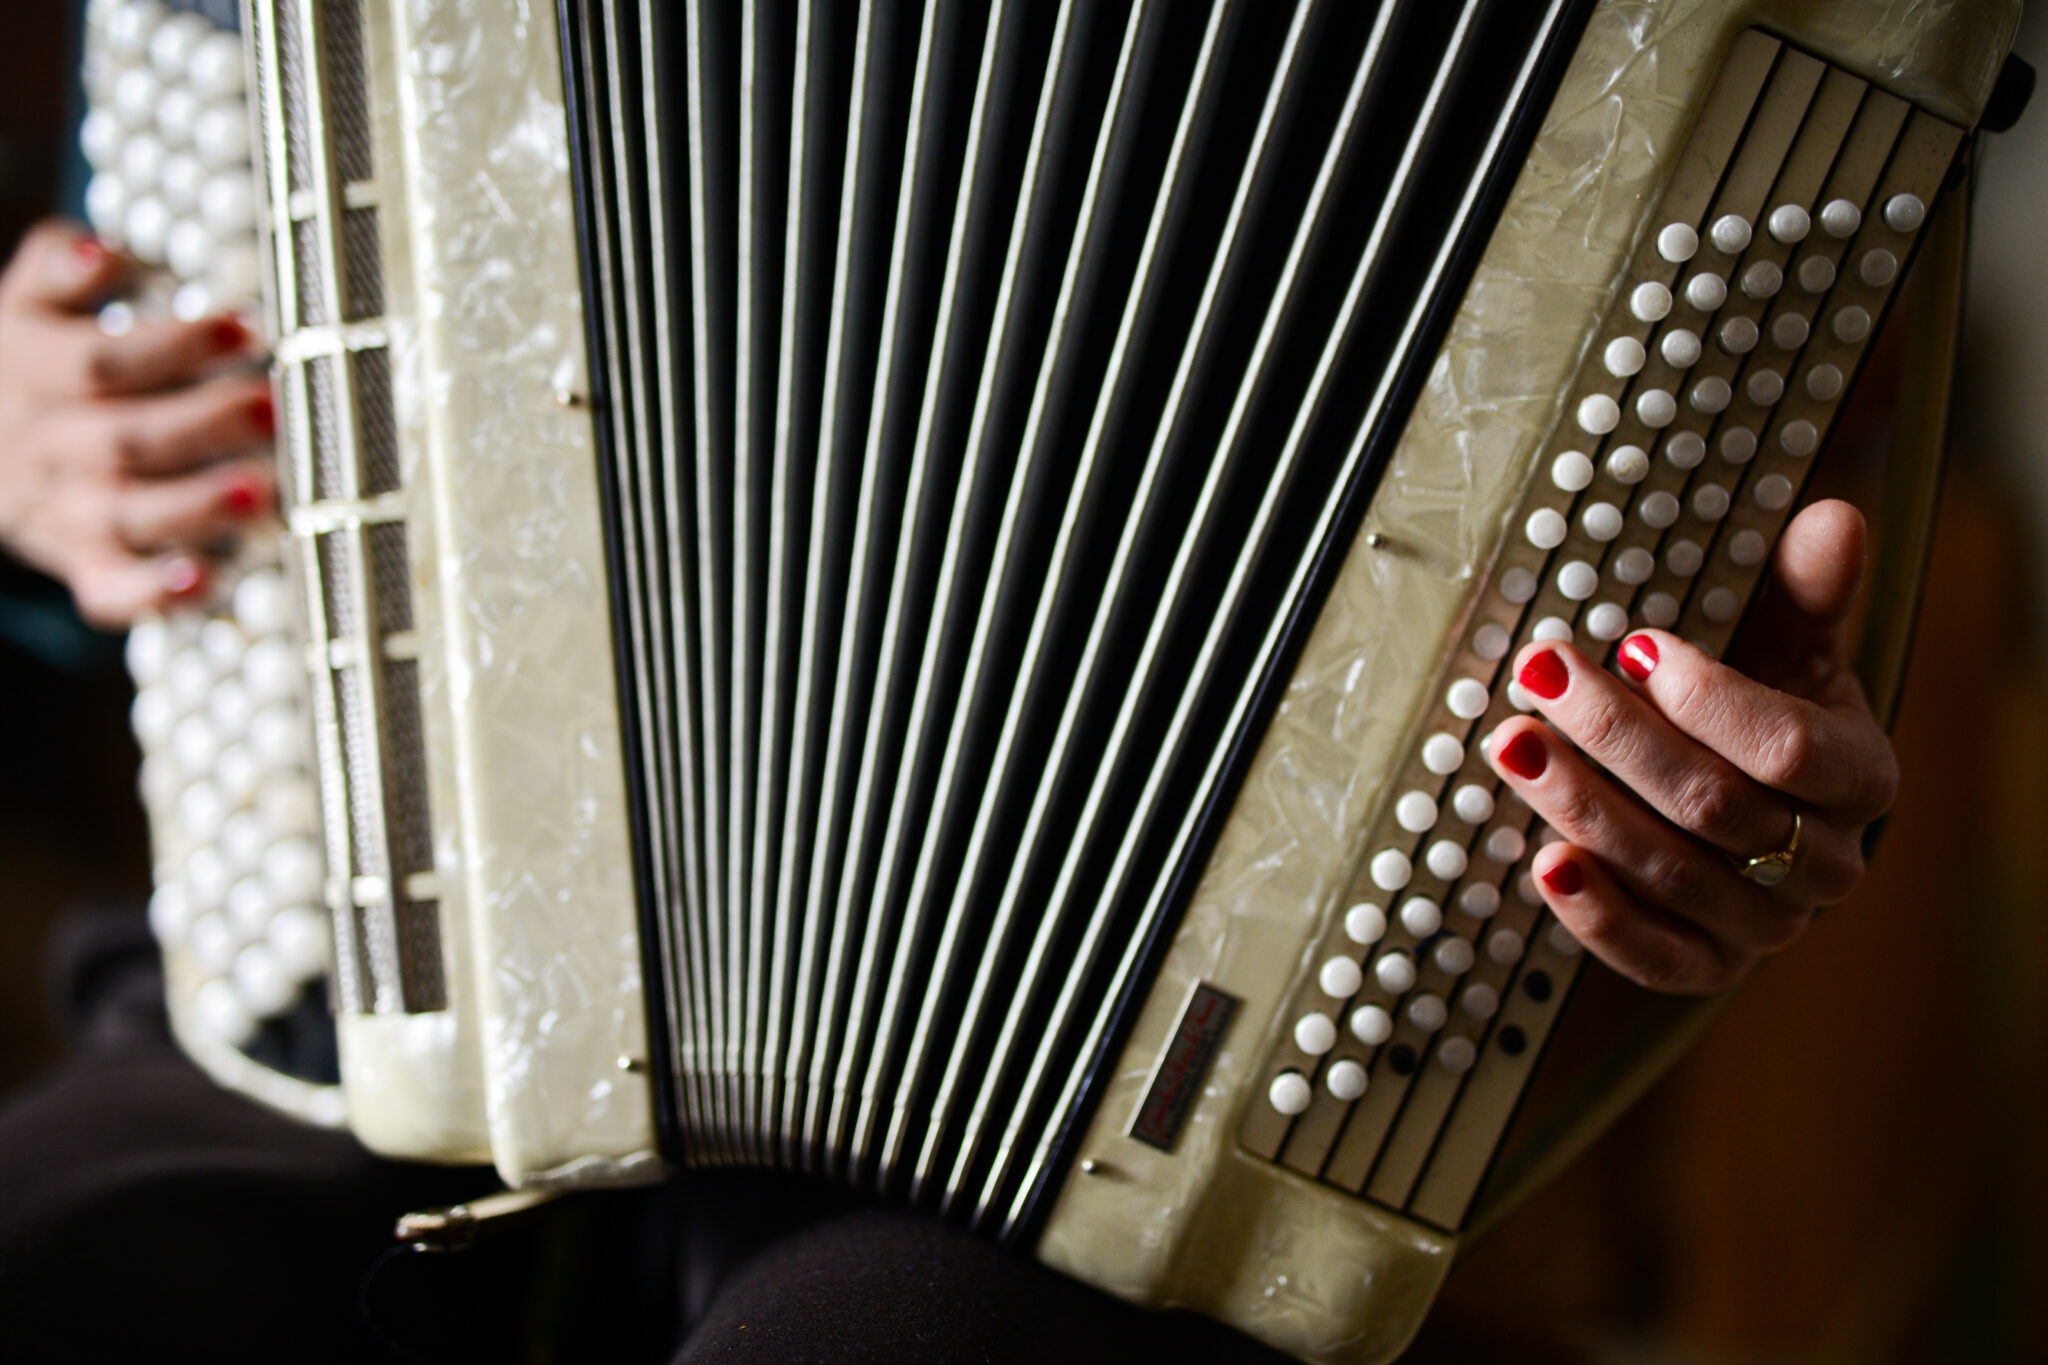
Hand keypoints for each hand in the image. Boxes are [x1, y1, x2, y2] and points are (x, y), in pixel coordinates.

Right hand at [0, 220, 276, 627]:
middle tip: (274, 406)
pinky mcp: (82, 565)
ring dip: (194, 507)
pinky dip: (153, 592)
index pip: (101, 362)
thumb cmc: (38, 361)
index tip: (242, 327)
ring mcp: (64, 513)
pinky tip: (204, 579)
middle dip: (203, 424)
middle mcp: (49, 448)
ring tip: (262, 491)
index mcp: (33, 373)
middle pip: (123, 440)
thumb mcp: (29, 303)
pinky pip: (109, 590)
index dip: (172, 345)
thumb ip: (59, 269)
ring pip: (124, 516)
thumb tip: (96, 255)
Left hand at [1482, 499, 1897, 993]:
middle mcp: (1824, 863)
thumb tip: (1834, 520)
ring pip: (1671, 873)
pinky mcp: (1706, 967)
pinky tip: (1544, 861)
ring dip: (1582, 806)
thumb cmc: (1762, 711)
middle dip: (1618, 737)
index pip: (1786, 748)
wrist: (1749, 809)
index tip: (1634, 644)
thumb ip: (1804, 593)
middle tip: (1544, 676)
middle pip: (1713, 806)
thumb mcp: (1787, 648)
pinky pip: (1653, 956)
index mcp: (1858, 779)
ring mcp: (1766, 925)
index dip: (1706, 699)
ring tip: (1513, 744)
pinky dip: (1596, 913)